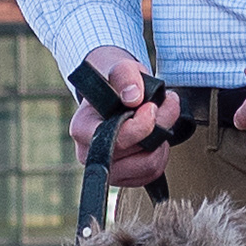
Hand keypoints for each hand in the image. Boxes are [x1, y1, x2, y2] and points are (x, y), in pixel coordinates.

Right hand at [68, 47, 187, 189]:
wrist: (115, 95)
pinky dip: (161, 153)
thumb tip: (133, 97)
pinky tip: (155, 137)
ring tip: (161, 120)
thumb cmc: (115, 83)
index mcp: (82, 128)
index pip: (116, 140)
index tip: (151, 106)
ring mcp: (107, 169)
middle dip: (159, 128)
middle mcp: (89, 155)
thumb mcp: (121, 68)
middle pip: (137, 155)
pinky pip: (153, 173)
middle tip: (163, 106)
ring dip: (163, 142)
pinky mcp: (124, 178)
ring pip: (149, 167)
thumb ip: (126, 76)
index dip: (141, 126)